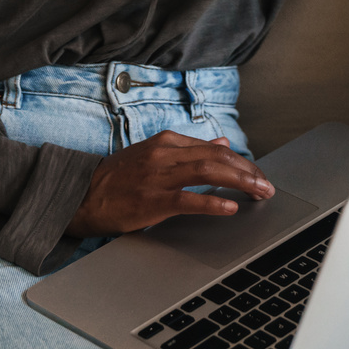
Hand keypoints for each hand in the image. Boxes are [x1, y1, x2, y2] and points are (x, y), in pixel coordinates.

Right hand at [65, 131, 273, 237]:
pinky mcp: (151, 200)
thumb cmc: (120, 178)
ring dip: (239, 182)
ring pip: (208, 171)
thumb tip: (223, 142)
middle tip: (267, 186)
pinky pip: (187, 199)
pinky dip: (212, 201)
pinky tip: (229, 207)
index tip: (258, 175)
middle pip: (217, 157)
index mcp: (167, 142)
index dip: (242, 162)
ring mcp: (158, 176)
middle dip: (247, 171)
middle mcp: (165, 153)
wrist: (81, 195)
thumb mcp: (155, 154)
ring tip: (259, 193)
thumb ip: (189, 149)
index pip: (214, 148)